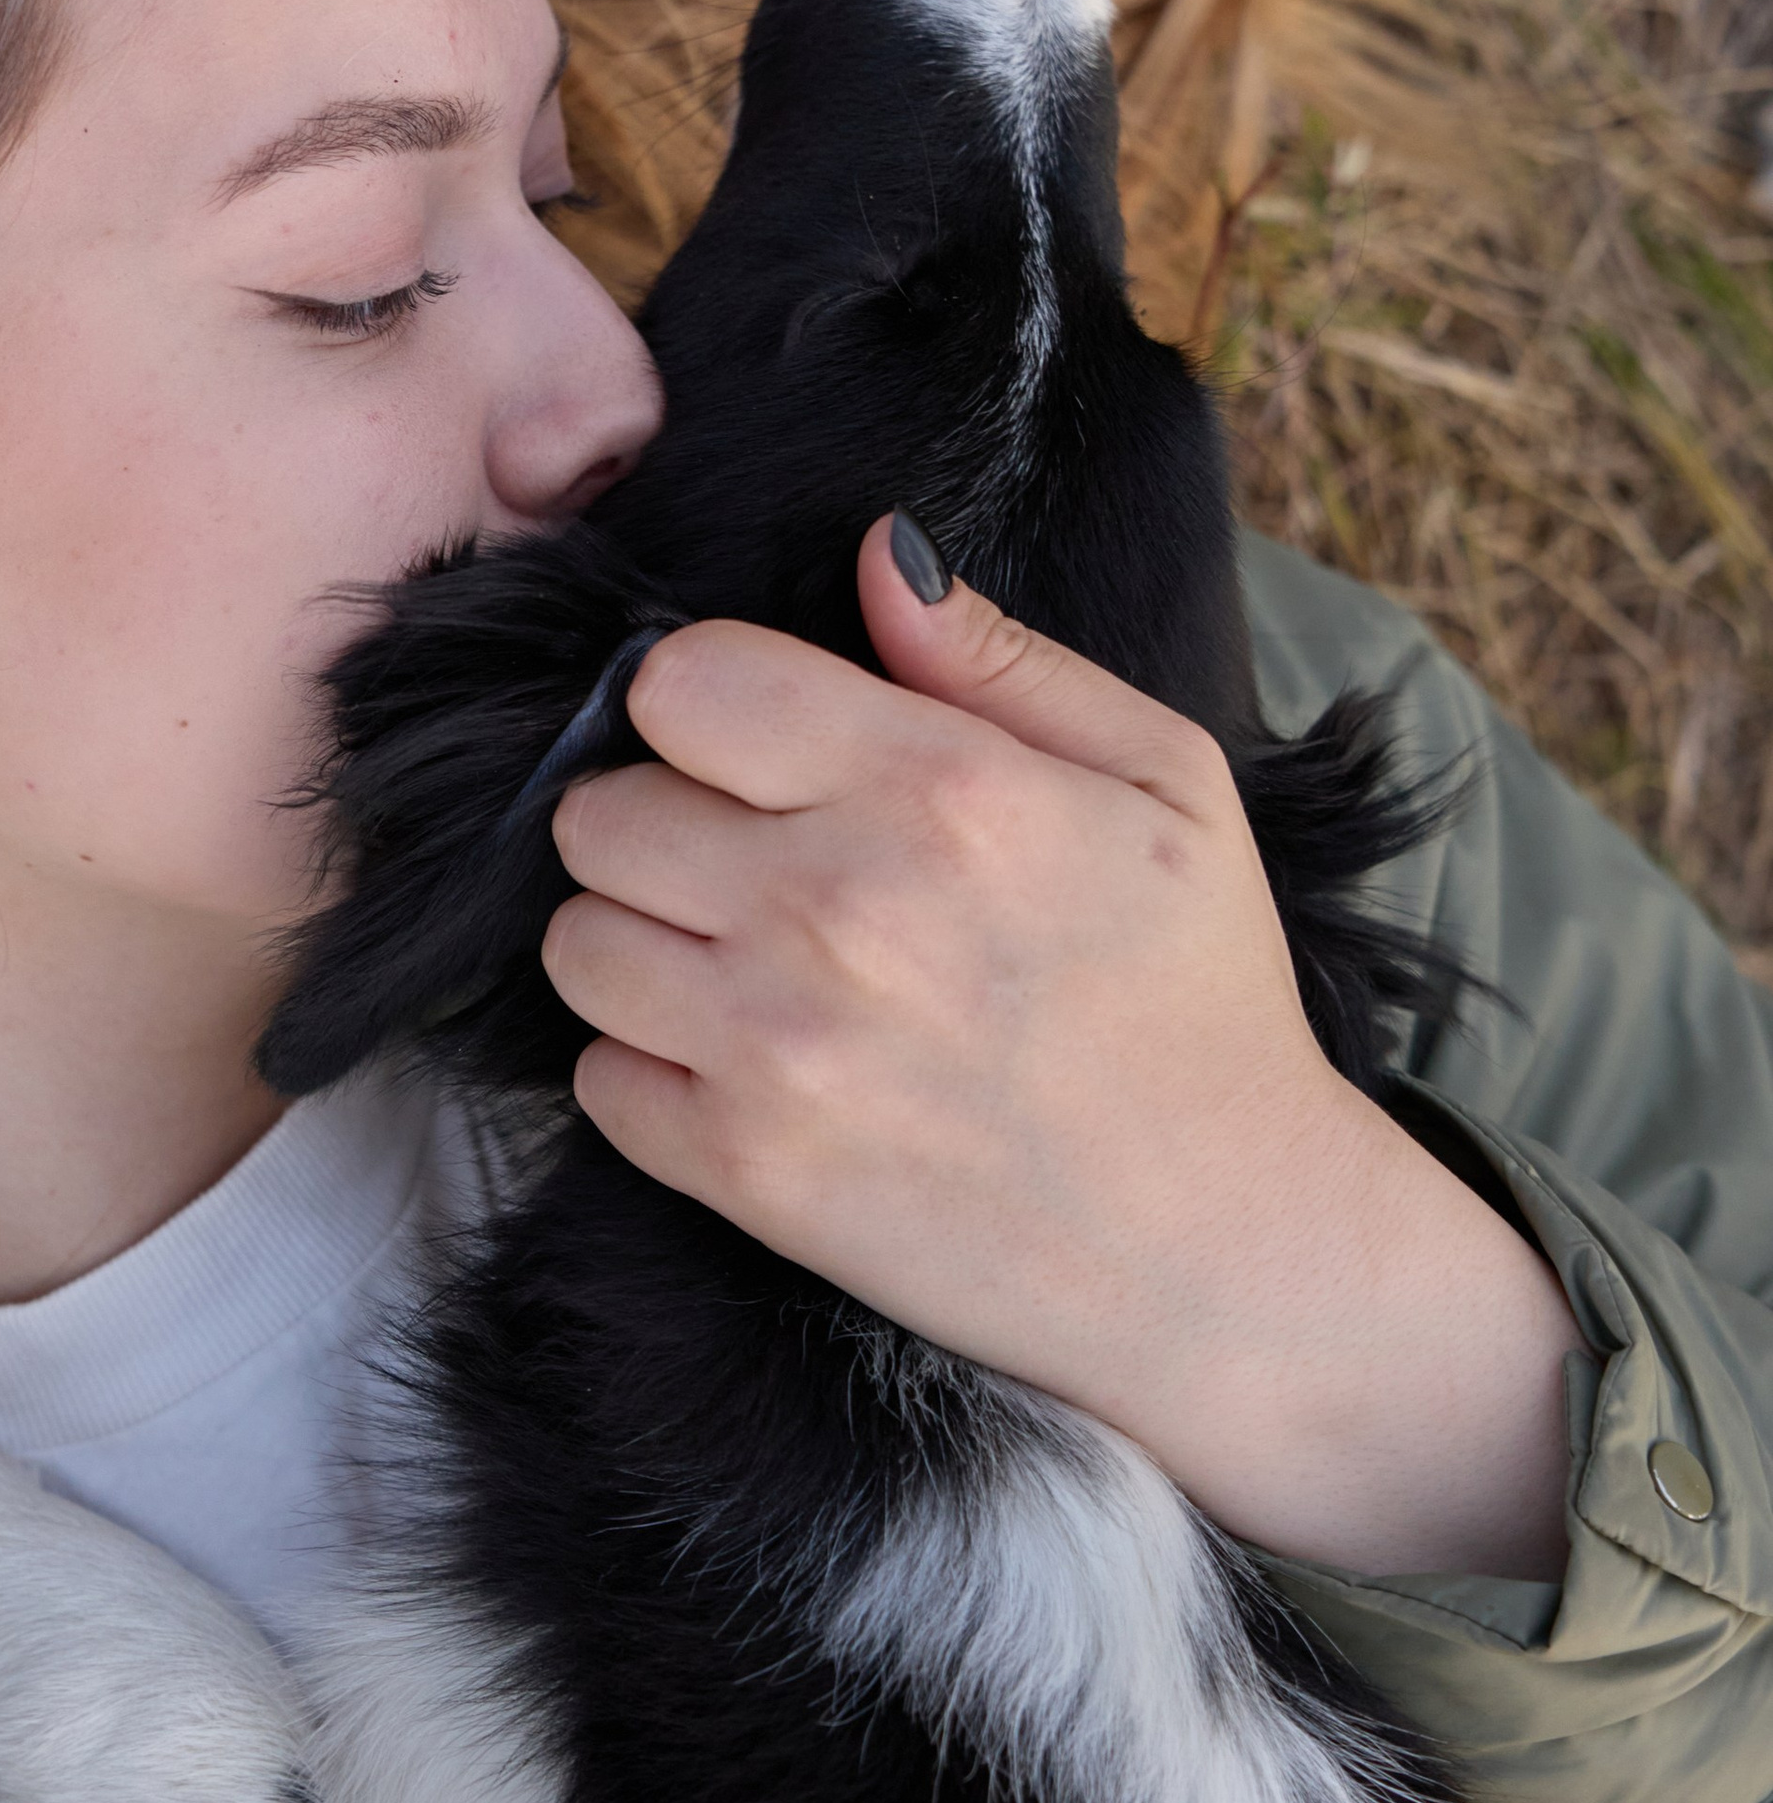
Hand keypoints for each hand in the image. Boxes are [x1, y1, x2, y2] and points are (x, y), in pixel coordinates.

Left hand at [541, 517, 1577, 1577]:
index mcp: (936, 792)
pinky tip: (749, 1065)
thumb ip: (1000, 660)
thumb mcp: (1166, 784)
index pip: (682, 683)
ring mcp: (774, 1049)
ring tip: (741, 962)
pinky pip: (596, 1079)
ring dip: (641, 943)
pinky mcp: (743, 1174)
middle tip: (749, 863)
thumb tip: (877, 555)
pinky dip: (650, 1071)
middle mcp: (832, 909)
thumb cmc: (1199, 1002)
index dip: (709, 704)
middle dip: (663, 821)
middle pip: (600, 811)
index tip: (759, 746)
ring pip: (575, 941)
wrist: (1227, 1247)